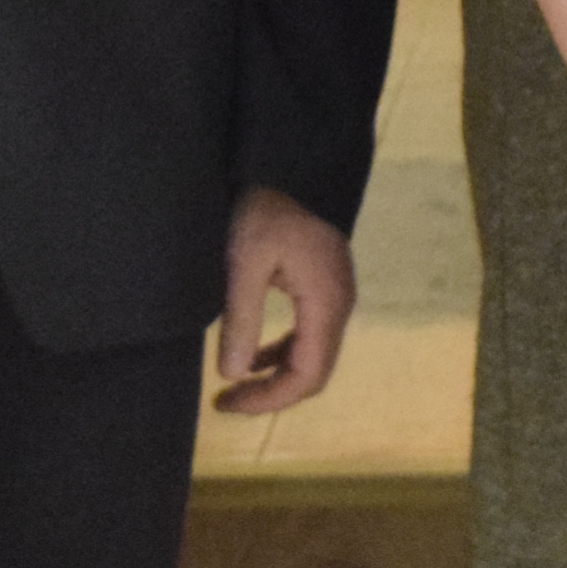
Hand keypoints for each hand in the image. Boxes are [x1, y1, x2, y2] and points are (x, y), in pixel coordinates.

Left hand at [215, 186, 355, 415]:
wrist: (293, 164)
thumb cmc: (267, 209)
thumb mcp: (245, 262)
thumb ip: (242, 319)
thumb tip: (231, 374)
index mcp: (325, 305)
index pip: (307, 376)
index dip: (269, 399)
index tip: (227, 403)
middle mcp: (339, 307)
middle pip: (314, 373)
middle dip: (272, 394)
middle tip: (227, 402)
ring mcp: (336, 297)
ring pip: (313, 356)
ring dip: (277, 376)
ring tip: (236, 385)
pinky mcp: (325, 287)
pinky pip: (309, 335)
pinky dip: (283, 354)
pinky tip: (253, 355)